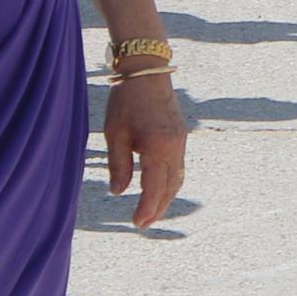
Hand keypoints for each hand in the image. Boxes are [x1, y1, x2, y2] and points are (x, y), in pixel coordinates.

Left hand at [106, 68, 187, 229]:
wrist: (147, 71)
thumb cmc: (125, 100)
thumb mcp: (114, 133)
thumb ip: (118, 165)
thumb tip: (118, 192)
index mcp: (158, 148)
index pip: (154, 188)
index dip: (146, 208)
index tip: (137, 223)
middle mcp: (175, 147)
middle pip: (170, 188)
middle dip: (158, 208)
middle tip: (143, 224)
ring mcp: (181, 141)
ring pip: (177, 178)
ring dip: (166, 197)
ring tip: (152, 211)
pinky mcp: (181, 136)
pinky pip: (178, 166)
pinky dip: (170, 182)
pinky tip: (160, 187)